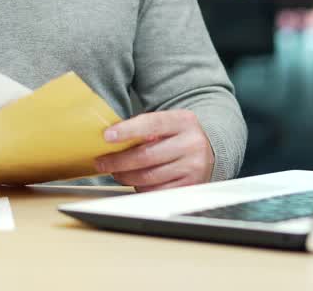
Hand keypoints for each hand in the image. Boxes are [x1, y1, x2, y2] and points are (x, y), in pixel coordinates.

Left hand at [94, 109, 213, 191]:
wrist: (210, 148)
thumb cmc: (180, 135)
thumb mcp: (169, 123)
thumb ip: (146, 127)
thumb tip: (112, 139)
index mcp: (183, 121)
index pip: (151, 124)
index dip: (127, 131)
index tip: (107, 136)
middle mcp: (191, 143)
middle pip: (146, 156)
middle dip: (118, 161)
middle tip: (102, 162)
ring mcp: (193, 166)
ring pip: (149, 177)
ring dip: (126, 176)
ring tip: (116, 172)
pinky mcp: (190, 185)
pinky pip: (157, 191)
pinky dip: (141, 188)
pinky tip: (134, 181)